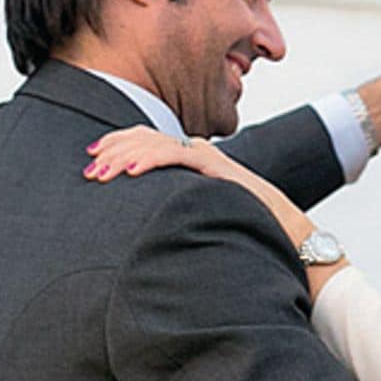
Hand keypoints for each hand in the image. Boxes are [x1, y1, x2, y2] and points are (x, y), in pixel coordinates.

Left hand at [84, 128, 327, 270]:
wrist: (291, 241)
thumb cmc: (251, 235)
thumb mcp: (204, 220)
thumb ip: (179, 213)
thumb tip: (145, 229)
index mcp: (195, 164)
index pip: (150, 144)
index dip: (119, 147)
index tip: (93, 158)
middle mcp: (202, 155)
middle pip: (148, 138)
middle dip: (114, 148)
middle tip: (89, 164)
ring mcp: (211, 160)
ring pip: (158, 144)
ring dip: (124, 155)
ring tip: (100, 170)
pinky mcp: (220, 171)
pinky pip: (179, 158)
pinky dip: (151, 160)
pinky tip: (130, 170)